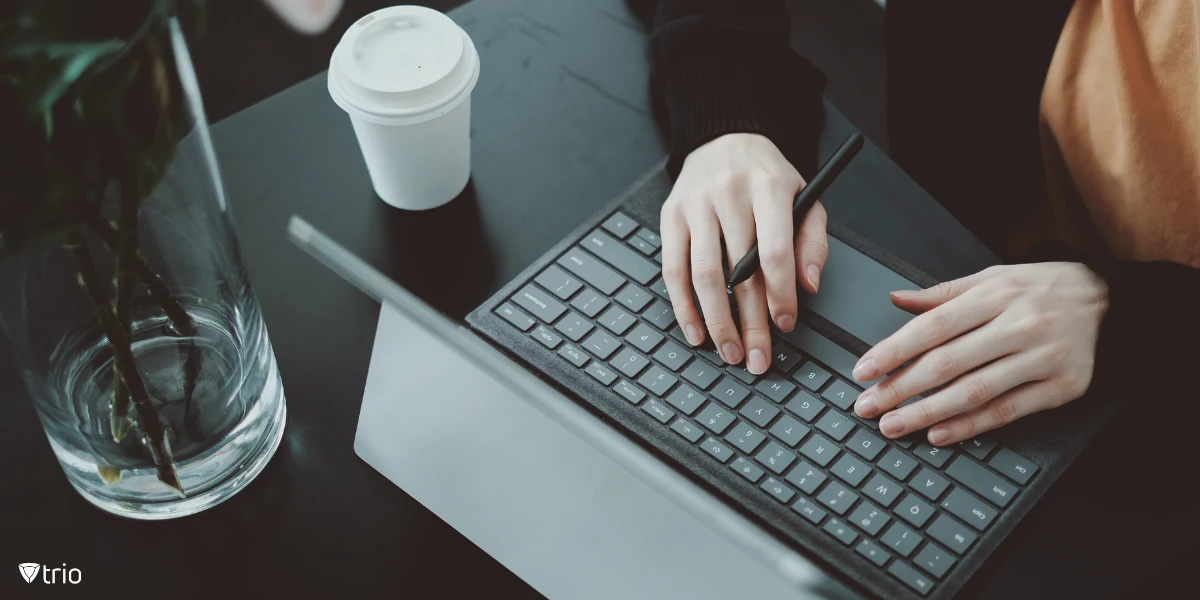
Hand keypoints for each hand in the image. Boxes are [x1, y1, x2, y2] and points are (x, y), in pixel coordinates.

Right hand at [660, 133, 828, 373]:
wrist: (724, 138)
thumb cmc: (767, 178)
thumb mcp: (805, 198)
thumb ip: (812, 242)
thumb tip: (807, 286)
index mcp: (768, 188)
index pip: (773, 251)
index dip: (780, 294)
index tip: (785, 325)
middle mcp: (729, 194)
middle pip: (738, 272)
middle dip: (750, 322)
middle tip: (757, 357)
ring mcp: (695, 206)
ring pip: (703, 275)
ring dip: (716, 321)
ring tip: (729, 352)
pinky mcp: (670, 217)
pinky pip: (672, 270)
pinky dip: (683, 306)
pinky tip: (696, 331)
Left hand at [852, 263, 1107, 444]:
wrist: (1108, 299)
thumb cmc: (1039, 289)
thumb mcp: (991, 278)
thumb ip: (942, 294)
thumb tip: (895, 299)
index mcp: (995, 295)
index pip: (932, 327)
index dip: (894, 351)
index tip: (864, 371)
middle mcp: (1018, 326)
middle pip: (947, 363)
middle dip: (901, 388)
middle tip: (867, 407)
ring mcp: (1042, 358)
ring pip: (974, 392)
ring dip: (927, 413)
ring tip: (894, 426)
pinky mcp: (1062, 387)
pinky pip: (1007, 411)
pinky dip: (970, 426)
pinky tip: (939, 434)